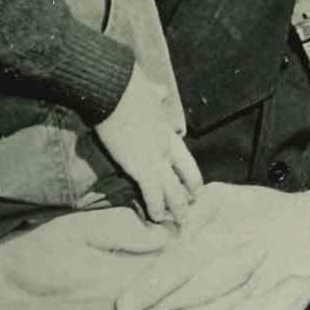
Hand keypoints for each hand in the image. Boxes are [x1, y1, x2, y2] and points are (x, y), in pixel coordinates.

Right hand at [95, 66, 202, 224]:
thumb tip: (160, 91)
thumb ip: (157, 96)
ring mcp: (156, 159)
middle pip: (186, 179)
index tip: (195, 189)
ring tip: (179, 224)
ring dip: (176, 210)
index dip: (191, 177)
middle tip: (189, 212)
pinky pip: (153, 194)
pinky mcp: (141, 167)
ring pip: (174, 192)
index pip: (186, 160)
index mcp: (168, 131)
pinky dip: (155, 208)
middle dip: (188, 197)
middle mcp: (167, 148)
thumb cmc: (126, 85)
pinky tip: (156, 219)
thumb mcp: (149, 90)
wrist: (114, 87)